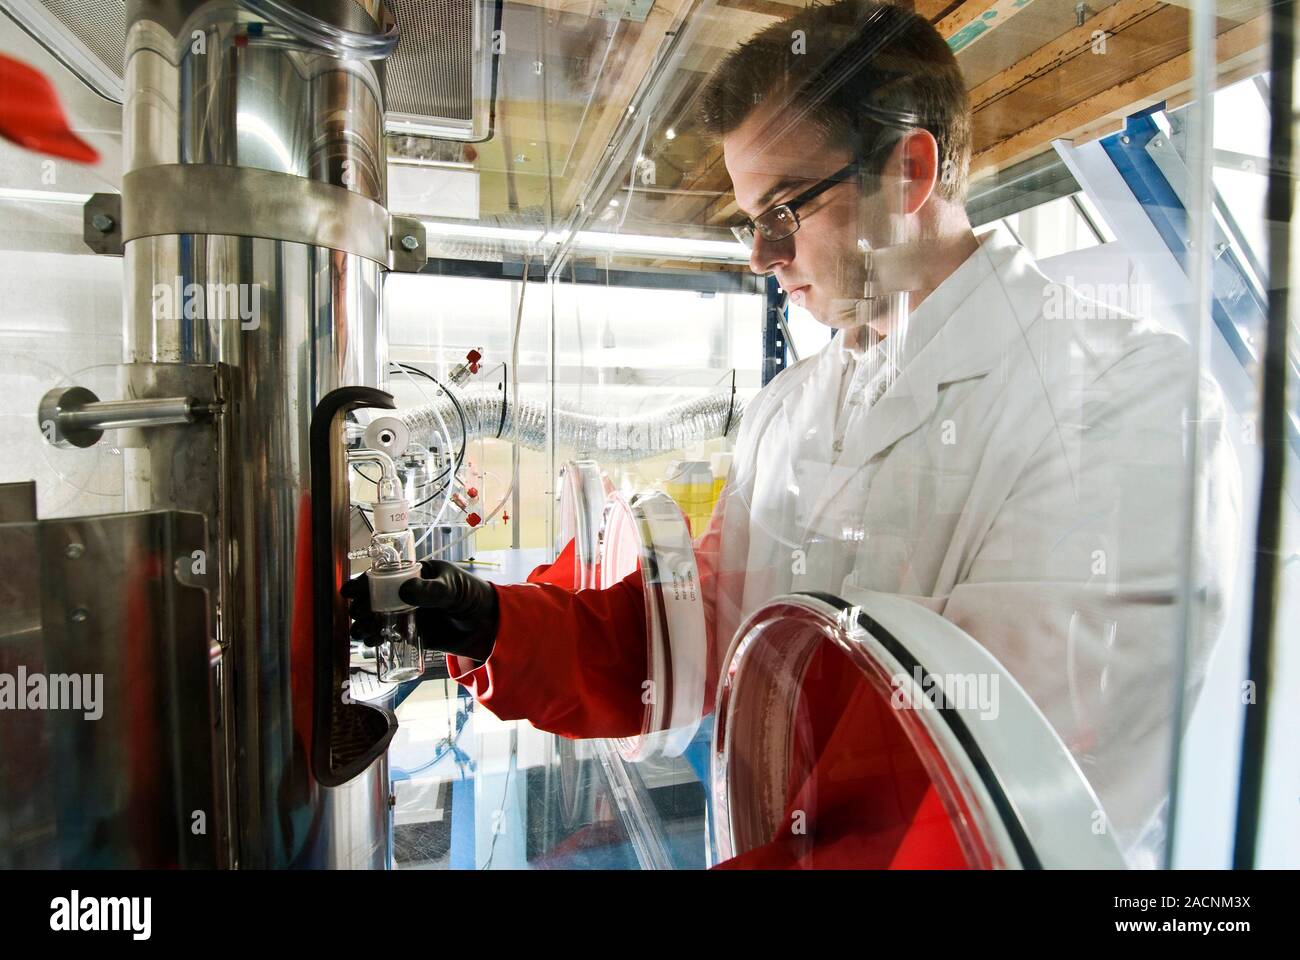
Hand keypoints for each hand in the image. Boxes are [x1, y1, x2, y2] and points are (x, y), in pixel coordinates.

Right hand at [342, 559, 498, 661]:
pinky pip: (390, 636)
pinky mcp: (413, 634)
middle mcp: (407, 594)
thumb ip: (431, 591)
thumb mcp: (452, 588)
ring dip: (365, 625)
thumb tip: (404, 591)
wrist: (488, 624)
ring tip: (361, 634)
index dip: (363, 584)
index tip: (348, 592)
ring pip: (378, 619)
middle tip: (357, 617)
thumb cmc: (472, 596)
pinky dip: (378, 640)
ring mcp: (408, 614)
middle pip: (374, 599)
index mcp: (414, 575)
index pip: (383, 577)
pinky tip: (372, 644)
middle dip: (361, 608)